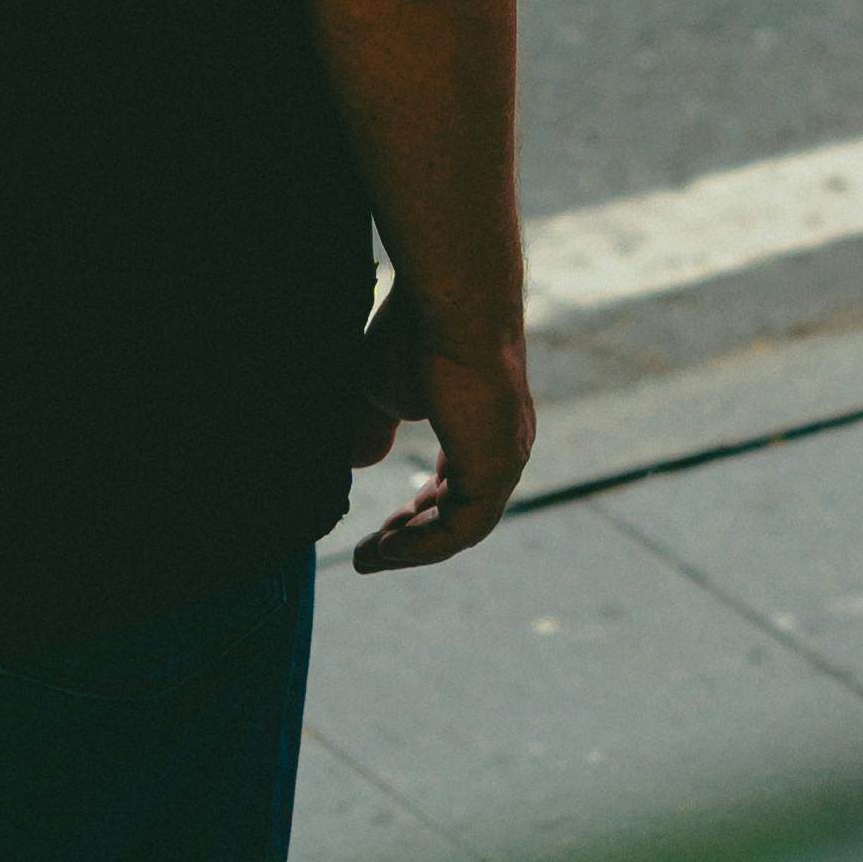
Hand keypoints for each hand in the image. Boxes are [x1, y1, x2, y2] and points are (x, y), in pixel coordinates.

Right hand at [347, 286, 531, 572]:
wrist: (449, 305)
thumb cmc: (416, 334)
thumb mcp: (383, 390)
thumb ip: (373, 427)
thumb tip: (359, 462)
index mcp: (481, 425)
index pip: (454, 484)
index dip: (417, 513)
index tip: (377, 534)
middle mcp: (501, 445)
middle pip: (458, 512)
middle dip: (412, 536)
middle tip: (368, 554)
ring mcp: (503, 458)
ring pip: (461, 527)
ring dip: (414, 548)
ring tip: (372, 556)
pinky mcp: (496, 468)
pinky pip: (461, 529)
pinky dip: (424, 545)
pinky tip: (388, 548)